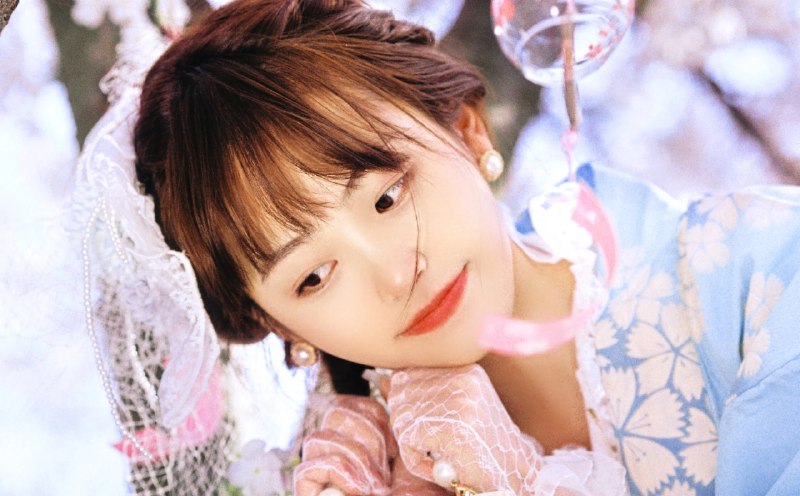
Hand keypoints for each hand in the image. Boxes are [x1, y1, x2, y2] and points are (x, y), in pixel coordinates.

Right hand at [293, 394, 447, 495]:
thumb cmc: (420, 493)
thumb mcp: (416, 450)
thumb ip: (401, 414)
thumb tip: (387, 379)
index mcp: (360, 437)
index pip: (349, 402)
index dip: (374, 416)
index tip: (395, 445)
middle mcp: (336, 451)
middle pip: (332, 413)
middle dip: (368, 437)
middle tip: (388, 467)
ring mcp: (320, 474)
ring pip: (317, 438)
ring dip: (357, 459)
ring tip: (377, 485)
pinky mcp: (308, 491)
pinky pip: (309, 467)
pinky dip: (341, 473)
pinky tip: (362, 490)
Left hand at [388, 365, 542, 493]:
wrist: (514, 474)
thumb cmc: (482, 445)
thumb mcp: (454, 409)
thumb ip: (420, 391)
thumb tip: (381, 379)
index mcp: (463, 367)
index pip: (407, 373)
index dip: (407, 402)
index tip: (428, 422)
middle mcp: (461, 378)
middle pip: (400, 395)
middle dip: (408, 423)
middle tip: (434, 441)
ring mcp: (457, 402)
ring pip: (401, 418)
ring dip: (414, 443)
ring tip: (441, 451)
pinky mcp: (450, 428)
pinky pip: (408, 442)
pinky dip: (417, 459)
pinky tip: (442, 462)